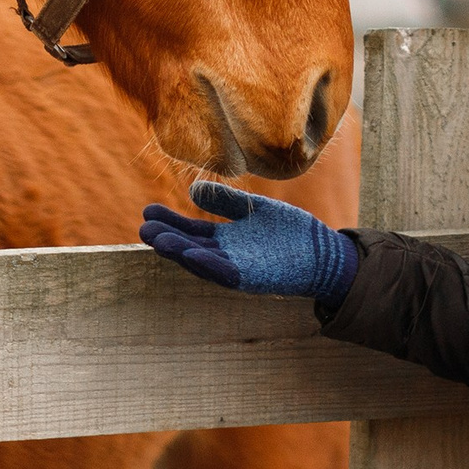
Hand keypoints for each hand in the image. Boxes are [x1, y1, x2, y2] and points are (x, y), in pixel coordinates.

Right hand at [139, 181, 359, 302]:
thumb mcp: (255, 210)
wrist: (325, 254)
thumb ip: (227, 201)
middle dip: (167, 238)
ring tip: (156, 240)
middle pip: (190, 247)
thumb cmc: (291, 234)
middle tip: (143, 227)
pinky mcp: (253, 279)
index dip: (170, 223)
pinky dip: (207, 265)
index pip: (191, 231)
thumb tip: (193, 189)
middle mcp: (227, 257)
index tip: (147, 211)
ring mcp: (239, 269)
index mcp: (226, 241)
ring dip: (180, 251)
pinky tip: (190, 254)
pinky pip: (225, 273)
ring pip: (202, 261)